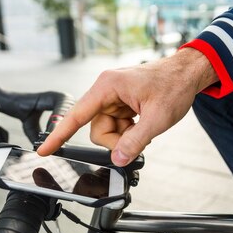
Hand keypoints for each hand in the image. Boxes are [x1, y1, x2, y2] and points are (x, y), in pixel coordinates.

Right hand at [37, 48, 216, 165]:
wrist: (188, 73)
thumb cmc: (174, 85)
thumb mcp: (157, 118)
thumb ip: (135, 141)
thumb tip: (118, 159)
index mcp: (108, 86)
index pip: (77, 116)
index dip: (59, 135)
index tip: (44, 150)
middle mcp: (106, 90)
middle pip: (96, 129)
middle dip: (116, 140)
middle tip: (139, 138)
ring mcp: (113, 97)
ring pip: (106, 130)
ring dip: (124, 137)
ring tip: (145, 128)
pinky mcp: (120, 103)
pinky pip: (116, 126)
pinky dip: (128, 132)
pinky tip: (143, 124)